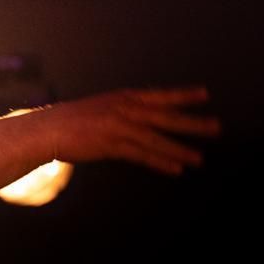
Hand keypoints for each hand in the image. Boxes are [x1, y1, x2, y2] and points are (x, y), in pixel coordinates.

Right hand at [34, 87, 219, 175]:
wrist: (47, 129)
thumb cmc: (70, 120)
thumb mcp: (101, 107)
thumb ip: (121, 112)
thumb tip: (140, 119)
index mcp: (123, 97)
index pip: (159, 96)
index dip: (182, 95)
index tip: (205, 94)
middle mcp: (125, 109)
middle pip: (165, 116)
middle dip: (192, 123)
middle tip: (217, 127)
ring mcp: (119, 127)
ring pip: (157, 138)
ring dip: (179, 148)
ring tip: (200, 158)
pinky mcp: (112, 145)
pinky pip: (142, 155)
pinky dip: (160, 162)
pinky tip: (176, 169)